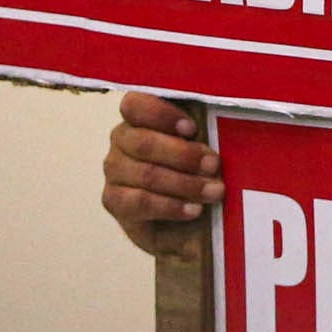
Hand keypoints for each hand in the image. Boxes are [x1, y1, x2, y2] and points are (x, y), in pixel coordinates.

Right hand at [99, 91, 221, 256]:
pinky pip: (141, 201)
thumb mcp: (205, 151)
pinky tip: (194, 210)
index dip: (162, 115)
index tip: (192, 129)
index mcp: (141, 119)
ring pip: (146, 174)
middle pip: (144, 143)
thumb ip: (205, 137)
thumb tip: (218, 137)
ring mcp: (115, 171)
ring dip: (185, 184)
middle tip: (214, 165)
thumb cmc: (198, 176)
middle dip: (184, 155)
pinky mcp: (114, 201)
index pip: (135, 105)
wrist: (190, 225)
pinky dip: (171, 207)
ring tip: (214, 192)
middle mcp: (122, 140)